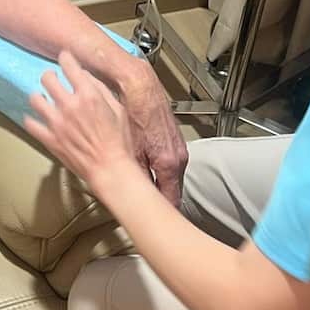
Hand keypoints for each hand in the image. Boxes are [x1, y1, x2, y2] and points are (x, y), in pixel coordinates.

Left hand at [25, 52, 144, 198]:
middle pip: (47, 78)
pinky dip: (32, 120)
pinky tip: (36, 119)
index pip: (69, 65)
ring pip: (35, 98)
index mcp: (89, 95)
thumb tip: (87, 77)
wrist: (110, 169)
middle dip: (50, 75)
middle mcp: (70, 105)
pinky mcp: (50, 138)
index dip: (65, 58)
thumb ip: (101, 90)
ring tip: (43, 99)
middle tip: (52, 79)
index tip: (64, 58)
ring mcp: (57, 122)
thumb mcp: (118, 109)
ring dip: (39, 96)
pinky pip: (31, 124)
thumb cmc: (119, 142)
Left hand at [117, 63, 187, 204]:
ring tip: (143, 191)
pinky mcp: (173, 140)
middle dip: (158, 200)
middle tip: (145, 210)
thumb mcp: (130, 150)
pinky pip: (167, 163)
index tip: (153, 223)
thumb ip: (134, 175)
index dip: (161, 213)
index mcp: (170, 164)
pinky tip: (145, 168)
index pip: (172, 200)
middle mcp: (179, 158)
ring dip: (157, 184)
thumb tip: (131, 196)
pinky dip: (157, 169)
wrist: (140, 85)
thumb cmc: (134, 113)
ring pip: (169, 176)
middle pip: (171, 189)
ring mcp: (178, 149)